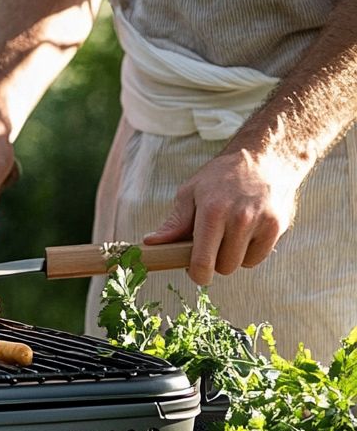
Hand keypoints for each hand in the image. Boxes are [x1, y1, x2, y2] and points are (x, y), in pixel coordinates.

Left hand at [142, 147, 305, 284]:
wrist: (265, 157)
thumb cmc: (221, 177)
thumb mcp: (190, 193)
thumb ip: (174, 223)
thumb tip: (151, 243)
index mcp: (212, 211)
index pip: (203, 261)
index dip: (197, 274)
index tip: (195, 272)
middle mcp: (239, 218)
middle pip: (223, 267)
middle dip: (215, 261)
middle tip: (212, 243)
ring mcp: (262, 222)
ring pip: (241, 264)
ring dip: (232, 256)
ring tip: (229, 233)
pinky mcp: (278, 226)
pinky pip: (258, 258)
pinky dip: (250, 252)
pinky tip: (246, 232)